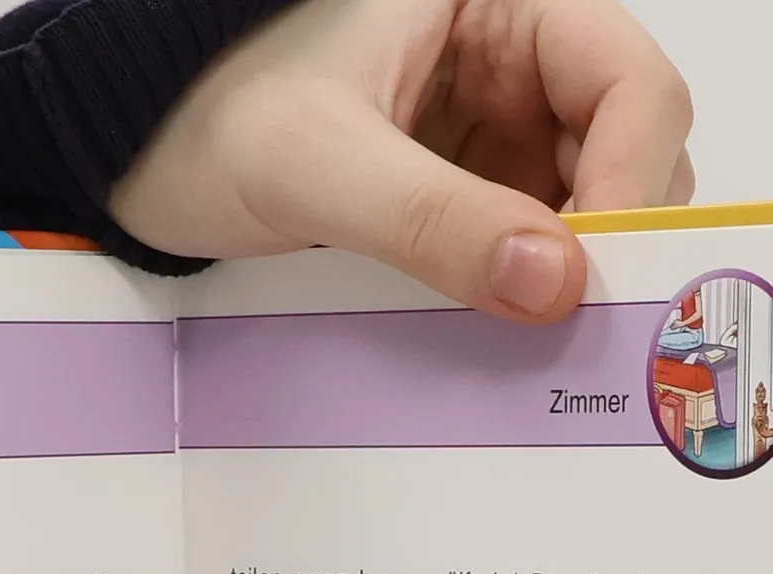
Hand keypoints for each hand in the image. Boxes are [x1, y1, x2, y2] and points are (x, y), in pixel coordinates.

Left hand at [112, 0, 691, 321]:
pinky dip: (530, 298)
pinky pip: (528, 252)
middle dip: (614, 238)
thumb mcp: (317, 164)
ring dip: (575, 278)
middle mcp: (513, 63)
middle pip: (628, 150)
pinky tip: (506, 337)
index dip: (633, 175)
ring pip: (587, 211)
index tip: (596, 268)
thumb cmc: (208, 119)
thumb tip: (553, 282)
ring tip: (538, 340)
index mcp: (498, 3)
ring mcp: (494, 137)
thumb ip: (432, 219)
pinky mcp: (464, 201)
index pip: (627, 80)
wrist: (139, 161)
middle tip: (579, 325)